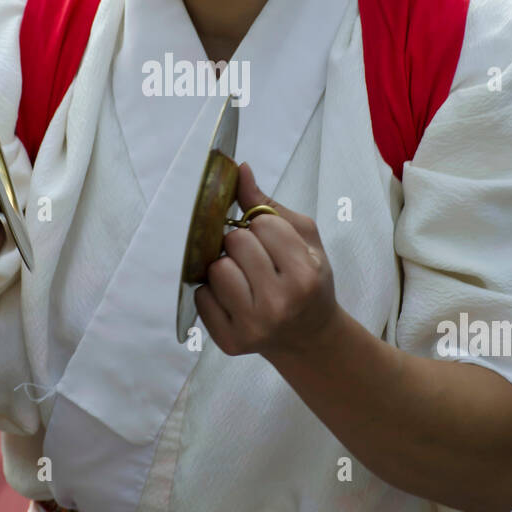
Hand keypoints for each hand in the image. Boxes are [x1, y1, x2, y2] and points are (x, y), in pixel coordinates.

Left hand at [194, 161, 338, 365]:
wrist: (308, 337)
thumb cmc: (309, 282)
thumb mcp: (304, 240)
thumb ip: (269, 206)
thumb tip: (240, 170)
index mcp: (304, 275)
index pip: (263, 224)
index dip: (263, 227)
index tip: (272, 241)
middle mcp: (279, 303)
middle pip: (235, 243)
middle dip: (242, 244)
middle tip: (257, 259)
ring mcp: (253, 325)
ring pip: (215, 269)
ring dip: (225, 266)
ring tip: (245, 277)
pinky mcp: (230, 341)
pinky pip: (201, 296)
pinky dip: (212, 291)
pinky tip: (233, 296)